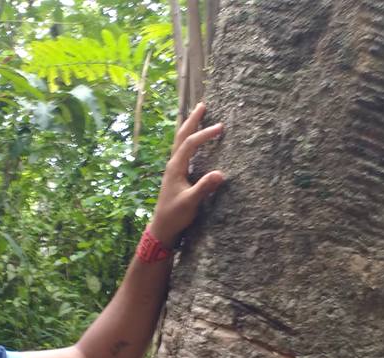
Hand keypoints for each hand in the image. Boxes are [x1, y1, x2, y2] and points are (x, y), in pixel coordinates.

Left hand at [148, 103, 224, 246]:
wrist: (162, 226)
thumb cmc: (175, 215)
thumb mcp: (190, 202)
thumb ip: (204, 188)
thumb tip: (220, 173)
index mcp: (175, 167)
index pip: (190, 144)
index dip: (205, 134)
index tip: (220, 127)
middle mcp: (173, 164)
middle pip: (181, 136)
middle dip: (192, 120)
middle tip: (203, 105)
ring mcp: (174, 168)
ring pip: (180, 142)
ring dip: (189, 127)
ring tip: (198, 115)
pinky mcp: (176, 174)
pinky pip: (183, 150)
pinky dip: (189, 140)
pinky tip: (195, 140)